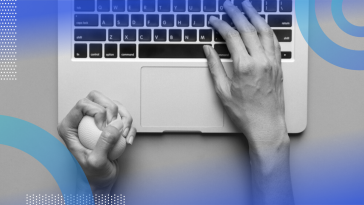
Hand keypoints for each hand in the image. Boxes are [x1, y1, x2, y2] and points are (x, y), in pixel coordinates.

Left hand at [57, 90, 136, 193]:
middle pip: (97, 98)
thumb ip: (104, 144)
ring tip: (123, 135)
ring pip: (112, 104)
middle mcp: (82, 120)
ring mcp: (96, 121)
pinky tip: (127, 139)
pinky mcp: (109, 124)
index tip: (104, 128)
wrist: (101, 180)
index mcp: (70, 127)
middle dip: (112, 111)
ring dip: (124, 118)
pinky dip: (129, 125)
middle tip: (115, 127)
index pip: (82, 104)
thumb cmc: (92, 174)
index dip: (97, 112)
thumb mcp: (96, 162)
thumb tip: (114, 126)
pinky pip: (122, 115)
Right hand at [204, 0, 286, 143]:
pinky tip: (263, 26)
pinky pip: (275, 42)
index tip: (215, 21)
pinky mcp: (278, 67)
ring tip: (248, 7)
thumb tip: (208, 51)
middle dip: (237, 14)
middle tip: (229, 6)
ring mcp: (272, 63)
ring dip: (255, 16)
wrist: (266, 125)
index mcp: (245, 66)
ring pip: (265, 31)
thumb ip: (215, 67)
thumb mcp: (223, 91)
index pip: (232, 37)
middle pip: (248, 29)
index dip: (221, 25)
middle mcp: (261, 61)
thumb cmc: (245, 112)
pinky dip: (268, 30)